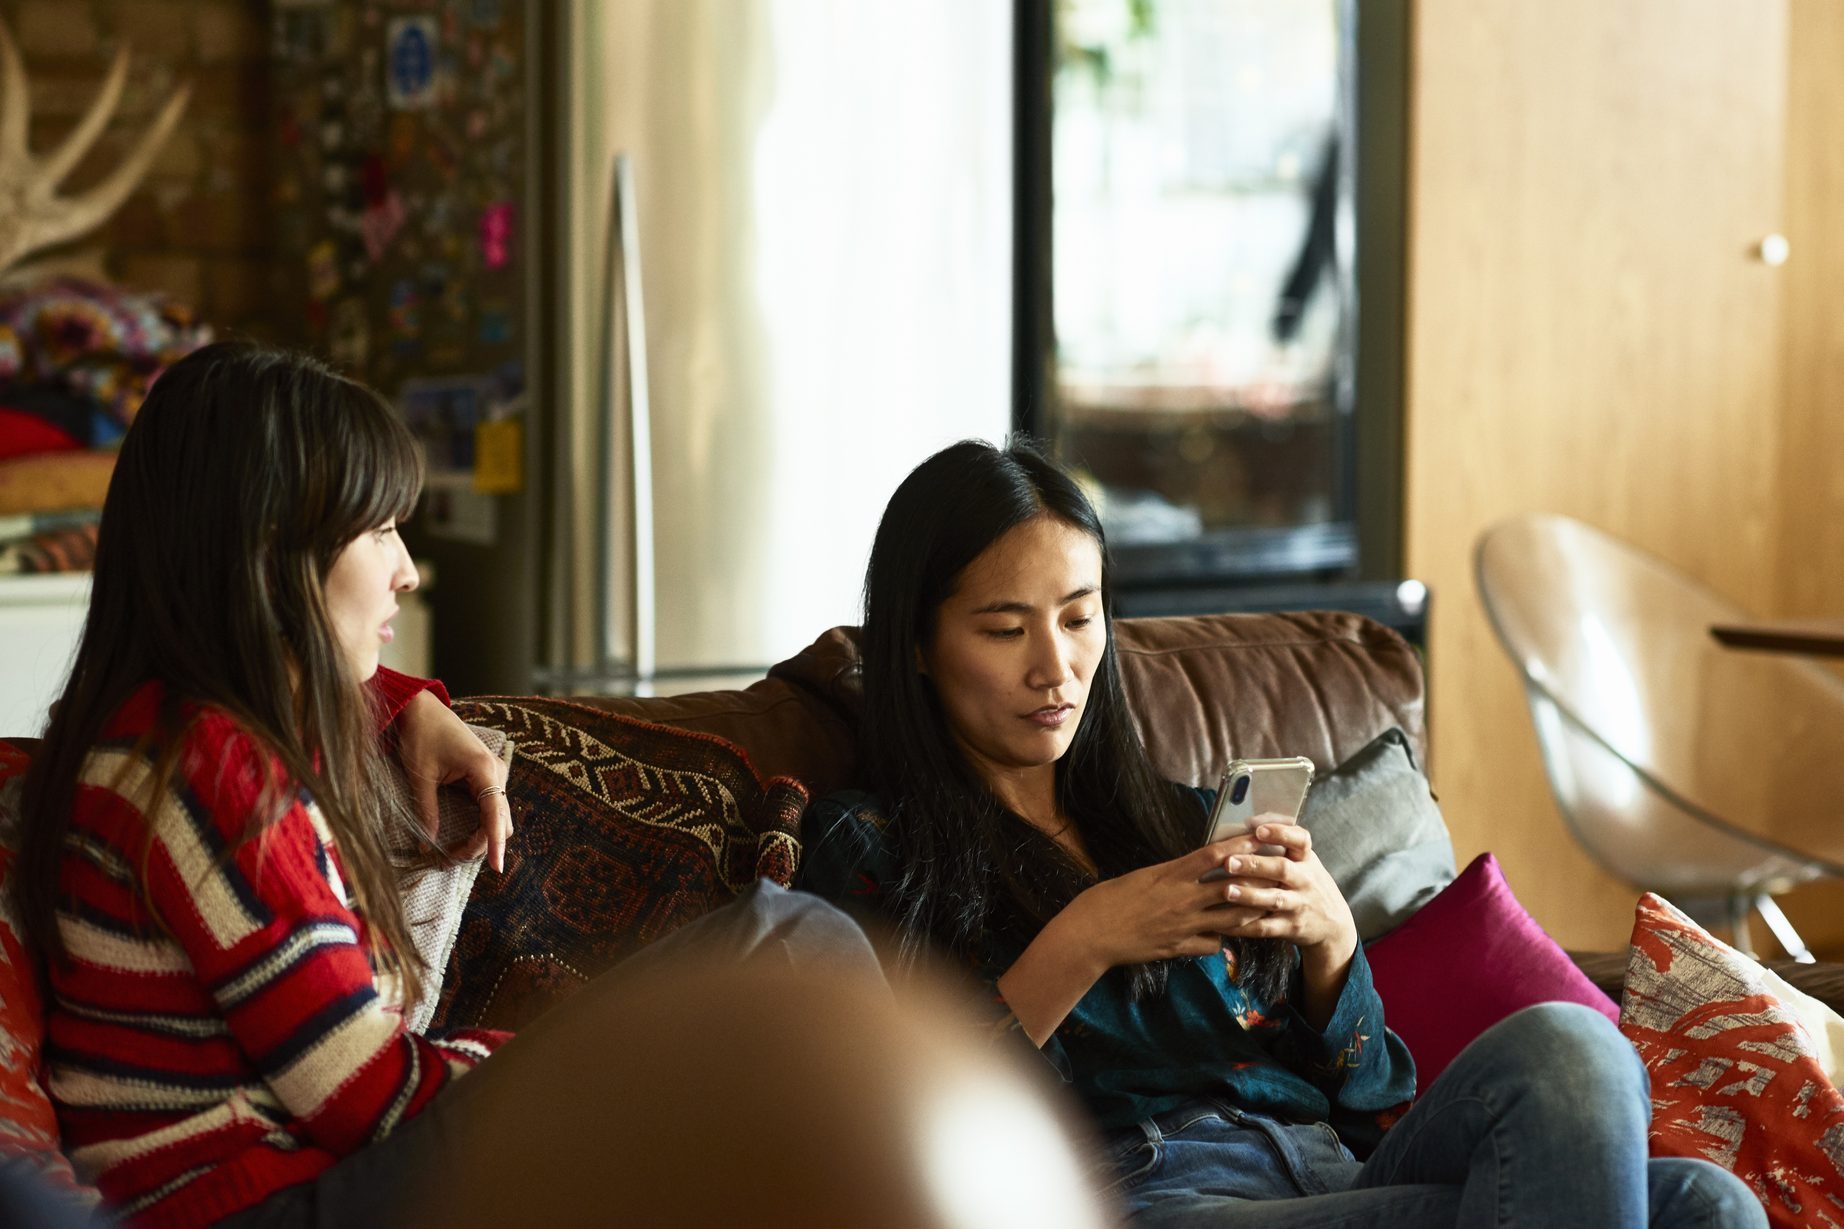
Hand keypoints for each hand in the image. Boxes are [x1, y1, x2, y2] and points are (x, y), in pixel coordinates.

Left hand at [395, 689, 511, 871]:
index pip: (495, 815)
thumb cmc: (421, 735)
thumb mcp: (421, 776)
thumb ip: (427, 811)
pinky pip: (489, 808)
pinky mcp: (486, 776)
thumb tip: (428, 845)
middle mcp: (496, 772)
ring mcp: (493, 774)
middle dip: (481, 845)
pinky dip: (478, 825)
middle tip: (448, 858)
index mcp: (484, 769)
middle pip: (500, 821)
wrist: (421, 708)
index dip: (497, 844)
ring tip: (451, 851)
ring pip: (496, 817)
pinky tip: (460, 835)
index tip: (498, 869)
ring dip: (479, 837)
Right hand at [1062, 841, 1267, 973]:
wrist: (1090, 935)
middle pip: (1231, 888)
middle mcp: (1182, 900)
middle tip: (1278, 873)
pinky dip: (1220, 939)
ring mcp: (1183, 926)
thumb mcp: (1141, 877)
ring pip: (1230, 919)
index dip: (1240, 846)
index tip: (1259, 836)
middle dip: (1257, 880)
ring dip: (1250, 911)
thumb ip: (1170, 874)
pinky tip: (1221, 936)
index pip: (1213, 856)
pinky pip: (1211, 944)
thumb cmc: (1107, 900)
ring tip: (1267, 904)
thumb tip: (1189, 868)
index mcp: (1170, 876)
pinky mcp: (1178, 948)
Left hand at [1214, 815, 1356, 972]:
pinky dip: (1243, 926)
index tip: (1259, 830)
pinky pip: (1265, 927)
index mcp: (1306, 859)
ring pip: (1274, 899)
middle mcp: (1304, 880)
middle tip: (1230, 862)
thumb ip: (1282, 845)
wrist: (1334, 924)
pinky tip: (1222, 922)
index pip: (1300, 840)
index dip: (1280, 833)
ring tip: (1227, 891)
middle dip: (1255, 865)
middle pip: (1282, 870)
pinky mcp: (1290, 927)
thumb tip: (1247, 821)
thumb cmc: (1307, 884)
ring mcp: (1298, 905)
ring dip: (1249, 895)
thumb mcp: (1304, 862)